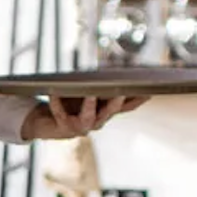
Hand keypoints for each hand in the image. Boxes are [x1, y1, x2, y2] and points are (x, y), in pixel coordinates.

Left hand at [24, 94, 144, 140]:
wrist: (47, 122)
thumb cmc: (70, 104)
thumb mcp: (89, 93)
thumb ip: (103, 86)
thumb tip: (118, 70)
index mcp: (106, 113)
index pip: (126, 106)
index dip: (137, 100)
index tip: (149, 91)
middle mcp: (97, 121)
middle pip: (110, 111)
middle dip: (116, 102)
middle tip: (121, 91)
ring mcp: (81, 126)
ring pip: (88, 116)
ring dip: (90, 105)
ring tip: (90, 94)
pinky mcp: (63, 127)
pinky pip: (61, 112)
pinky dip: (57, 102)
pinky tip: (53, 92)